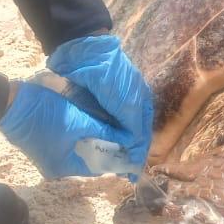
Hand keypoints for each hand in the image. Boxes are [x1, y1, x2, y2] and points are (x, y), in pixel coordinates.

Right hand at [0, 82, 129, 178]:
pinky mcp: (45, 142)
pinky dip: (82, 132)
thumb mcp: (77, 120)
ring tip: (112, 125)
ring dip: (94, 137)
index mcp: (64, 168)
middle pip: (89, 157)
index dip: (116, 156)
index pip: (99, 166)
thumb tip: (129, 138)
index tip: (132, 145)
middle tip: (124, 132)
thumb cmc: (43, 113)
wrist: (9, 102)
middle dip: (106, 145)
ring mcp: (49, 155)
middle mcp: (56, 167)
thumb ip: (104, 130)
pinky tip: (93, 121)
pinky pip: (70, 141)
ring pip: (80, 148)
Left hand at [48, 34, 153, 170]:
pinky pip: (95, 127)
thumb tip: (134, 148)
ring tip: (102, 164)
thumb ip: (132, 125)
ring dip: (108, 147)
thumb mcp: (127, 101)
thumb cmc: (110, 75)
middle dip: (123, 153)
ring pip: (110, 133)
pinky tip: (90, 149)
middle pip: (127, 136)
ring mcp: (107, 106)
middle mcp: (125, 106)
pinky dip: (95, 139)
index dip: (137, 152)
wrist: (82, 50)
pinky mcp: (89, 105)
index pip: (141, 133)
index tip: (131, 173)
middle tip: (116, 171)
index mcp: (139, 102)